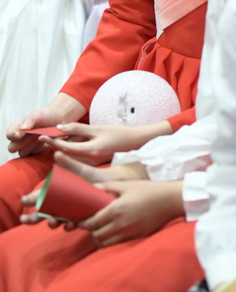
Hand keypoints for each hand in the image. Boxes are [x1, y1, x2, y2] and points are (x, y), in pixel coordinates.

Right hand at [6, 93, 85, 155]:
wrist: (59, 120)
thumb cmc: (46, 115)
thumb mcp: (38, 114)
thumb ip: (30, 120)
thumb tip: (22, 129)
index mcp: (17, 128)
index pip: (9, 134)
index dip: (13, 135)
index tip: (19, 135)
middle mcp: (20, 139)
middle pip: (13, 148)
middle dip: (22, 143)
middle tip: (34, 135)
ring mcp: (27, 147)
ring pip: (23, 153)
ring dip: (31, 146)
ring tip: (41, 137)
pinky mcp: (36, 152)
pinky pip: (34, 156)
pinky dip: (39, 150)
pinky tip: (46, 143)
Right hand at [17, 152, 141, 227]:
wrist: (115, 185)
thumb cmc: (96, 177)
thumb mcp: (81, 171)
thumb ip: (69, 163)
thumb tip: (56, 152)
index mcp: (59, 190)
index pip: (41, 196)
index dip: (31, 199)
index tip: (22, 200)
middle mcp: (63, 203)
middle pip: (44, 212)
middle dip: (34, 217)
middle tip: (25, 219)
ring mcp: (71, 211)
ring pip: (56, 220)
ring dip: (51, 223)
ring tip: (52, 222)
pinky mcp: (81, 217)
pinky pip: (72, 224)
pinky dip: (69, 225)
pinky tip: (69, 224)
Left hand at [47, 120, 170, 164]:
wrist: (137, 143)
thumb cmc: (120, 134)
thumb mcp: (99, 129)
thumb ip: (79, 129)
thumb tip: (60, 127)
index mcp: (91, 151)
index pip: (66, 148)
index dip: (53, 142)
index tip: (42, 136)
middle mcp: (90, 160)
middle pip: (66, 155)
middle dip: (54, 147)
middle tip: (43, 139)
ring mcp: (93, 164)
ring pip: (71, 158)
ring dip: (61, 151)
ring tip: (52, 142)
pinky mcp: (95, 164)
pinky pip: (78, 160)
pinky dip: (70, 154)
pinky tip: (67, 147)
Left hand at [78, 177, 182, 246]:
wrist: (169, 201)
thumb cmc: (148, 190)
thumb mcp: (127, 184)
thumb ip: (107, 187)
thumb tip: (92, 188)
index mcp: (115, 210)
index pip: (91, 223)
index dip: (83, 222)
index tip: (80, 219)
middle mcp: (120, 225)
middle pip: (95, 235)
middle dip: (90, 231)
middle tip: (90, 224)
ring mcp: (128, 233)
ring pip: (104, 244)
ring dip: (99, 238)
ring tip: (100, 230)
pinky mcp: (135, 238)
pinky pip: (116, 245)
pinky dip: (109, 242)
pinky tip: (112, 234)